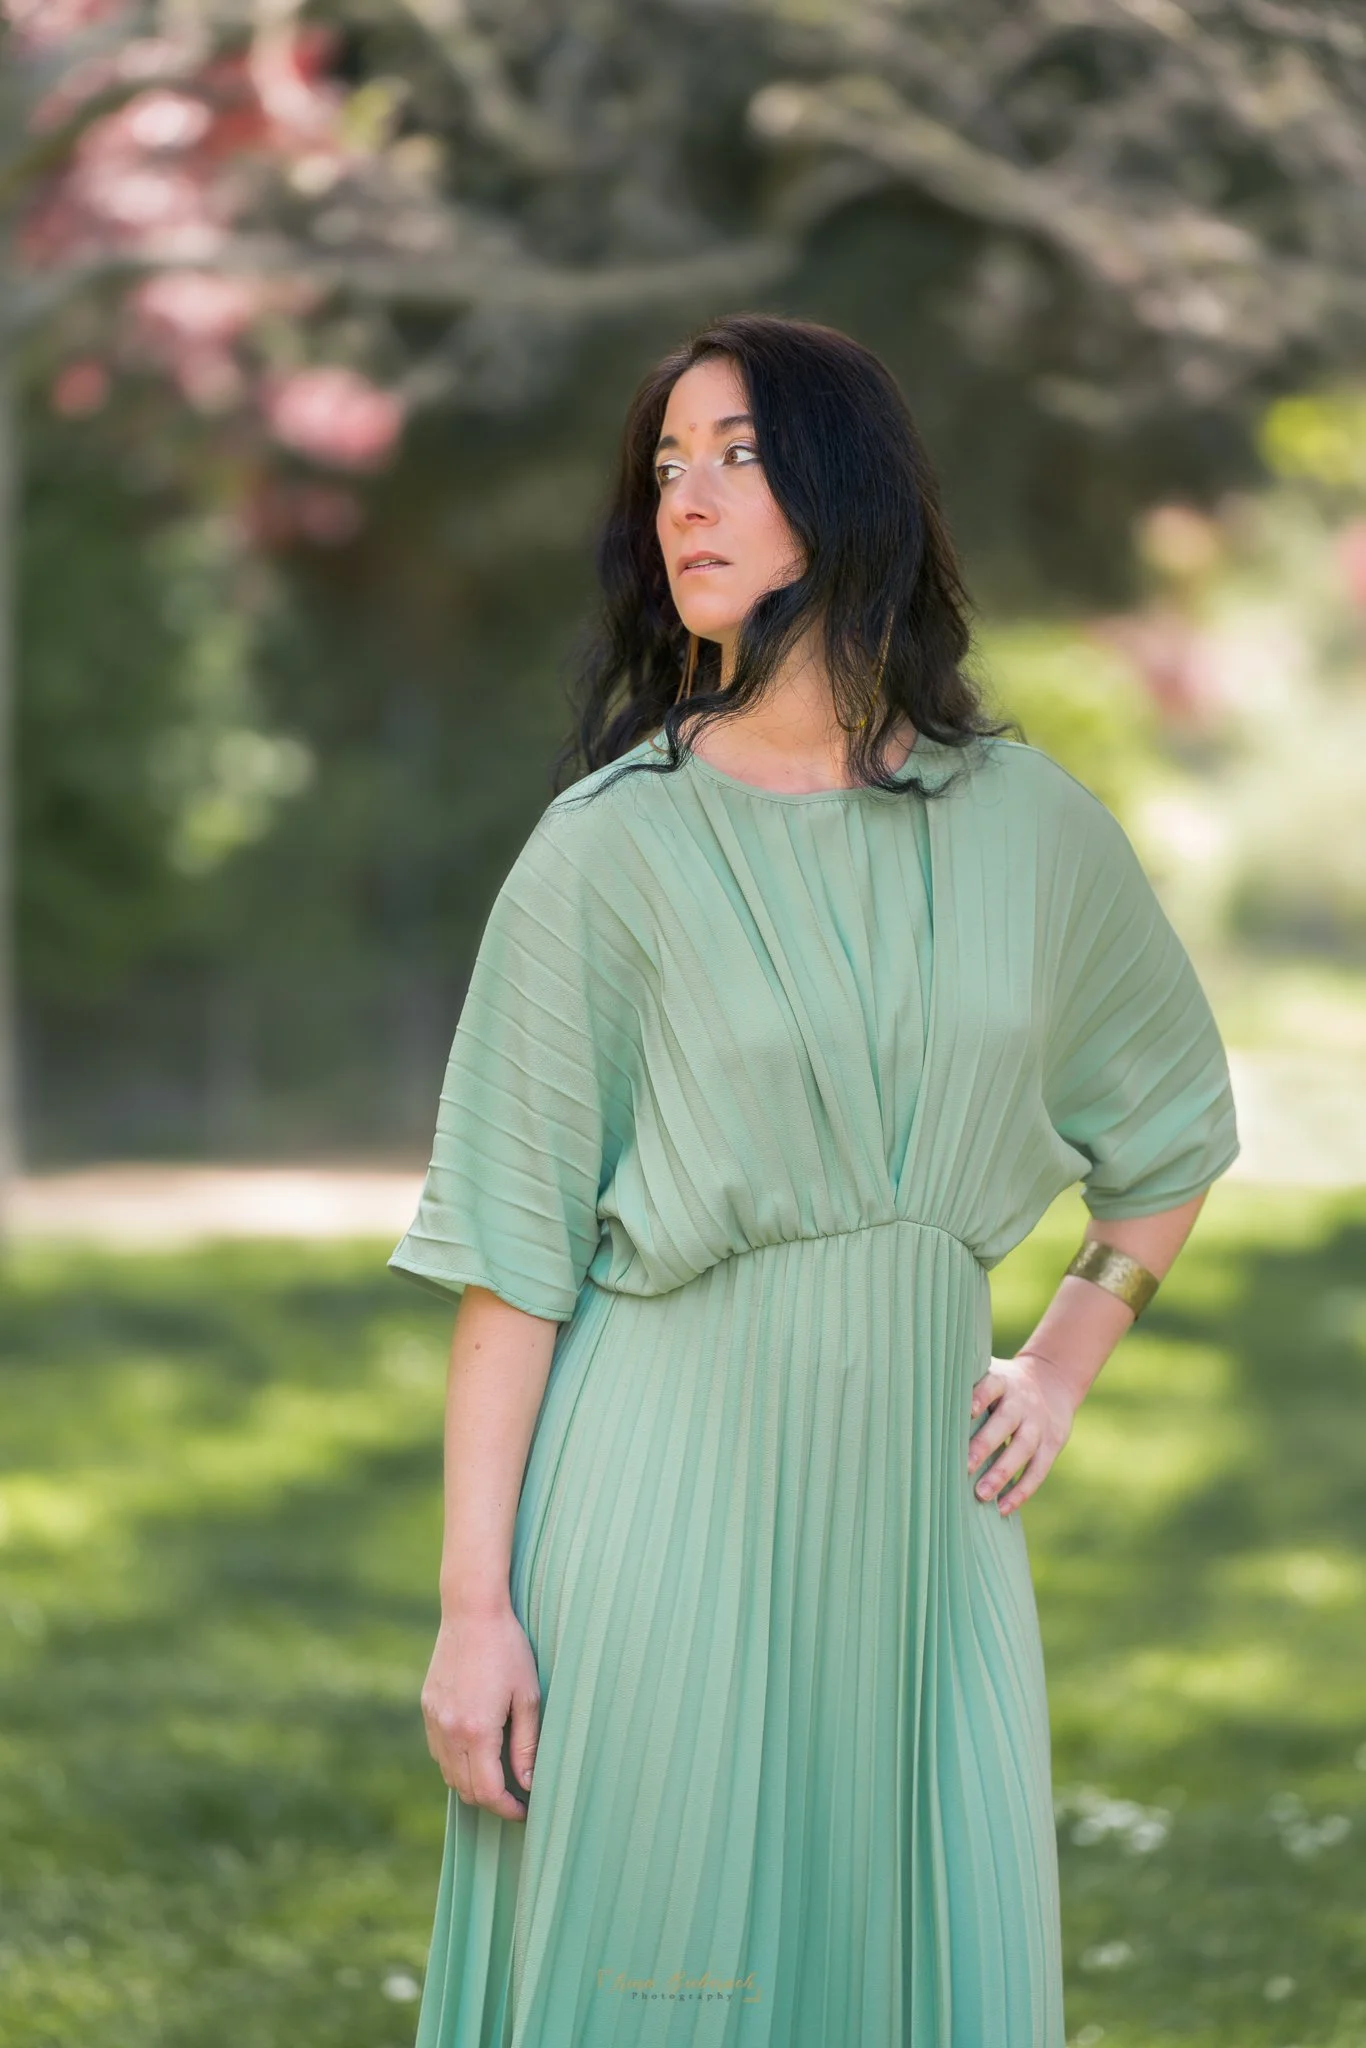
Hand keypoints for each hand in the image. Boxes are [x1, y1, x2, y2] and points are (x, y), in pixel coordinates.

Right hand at [421, 1605, 541, 1821]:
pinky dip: (456, 1761)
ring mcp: (434, 1719)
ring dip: (471, 1783)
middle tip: (515, 1796)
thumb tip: (528, 1784)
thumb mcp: (527, 1697)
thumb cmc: (508, 1650)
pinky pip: (438, 1750)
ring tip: (497, 1775)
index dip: (507, 1809)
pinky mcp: (427, 1707)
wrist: (471, 1612)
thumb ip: (526, 1745)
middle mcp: (450, 1731)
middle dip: (491, 1801)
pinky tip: (477, 1750)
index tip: (524, 1810)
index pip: (487, 1791)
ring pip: (448, 1773)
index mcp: (477, 1730)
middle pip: (465, 1789)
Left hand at [966, 1350, 1080, 1516]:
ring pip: (1023, 1448)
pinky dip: (1021, 1491)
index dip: (980, 1396)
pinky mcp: (1052, 1444)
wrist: (1054, 1380)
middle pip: (1006, 1422)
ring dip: (1003, 1473)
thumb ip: (965, 1387)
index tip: (967, 1411)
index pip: (992, 1386)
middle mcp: (1022, 1401)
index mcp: (1003, 1381)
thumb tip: (920, 1402)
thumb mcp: (990, 1375)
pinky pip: (1038, 1470)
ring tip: (982, 1495)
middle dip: (985, 1444)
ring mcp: (1039, 1424)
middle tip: (964, 1467)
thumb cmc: (1003, 1386)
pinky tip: (1002, 1508)